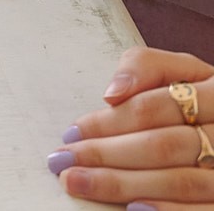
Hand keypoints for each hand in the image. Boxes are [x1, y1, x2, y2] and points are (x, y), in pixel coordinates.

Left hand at [51, 47, 213, 204]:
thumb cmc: (200, 100)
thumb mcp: (179, 71)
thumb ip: (145, 67)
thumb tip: (112, 94)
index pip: (155, 107)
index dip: (109, 121)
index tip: (72, 133)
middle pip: (163, 146)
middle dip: (106, 155)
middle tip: (65, 162)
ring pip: (180, 181)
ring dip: (123, 184)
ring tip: (80, 183)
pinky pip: (204, 210)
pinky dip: (169, 210)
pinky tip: (133, 208)